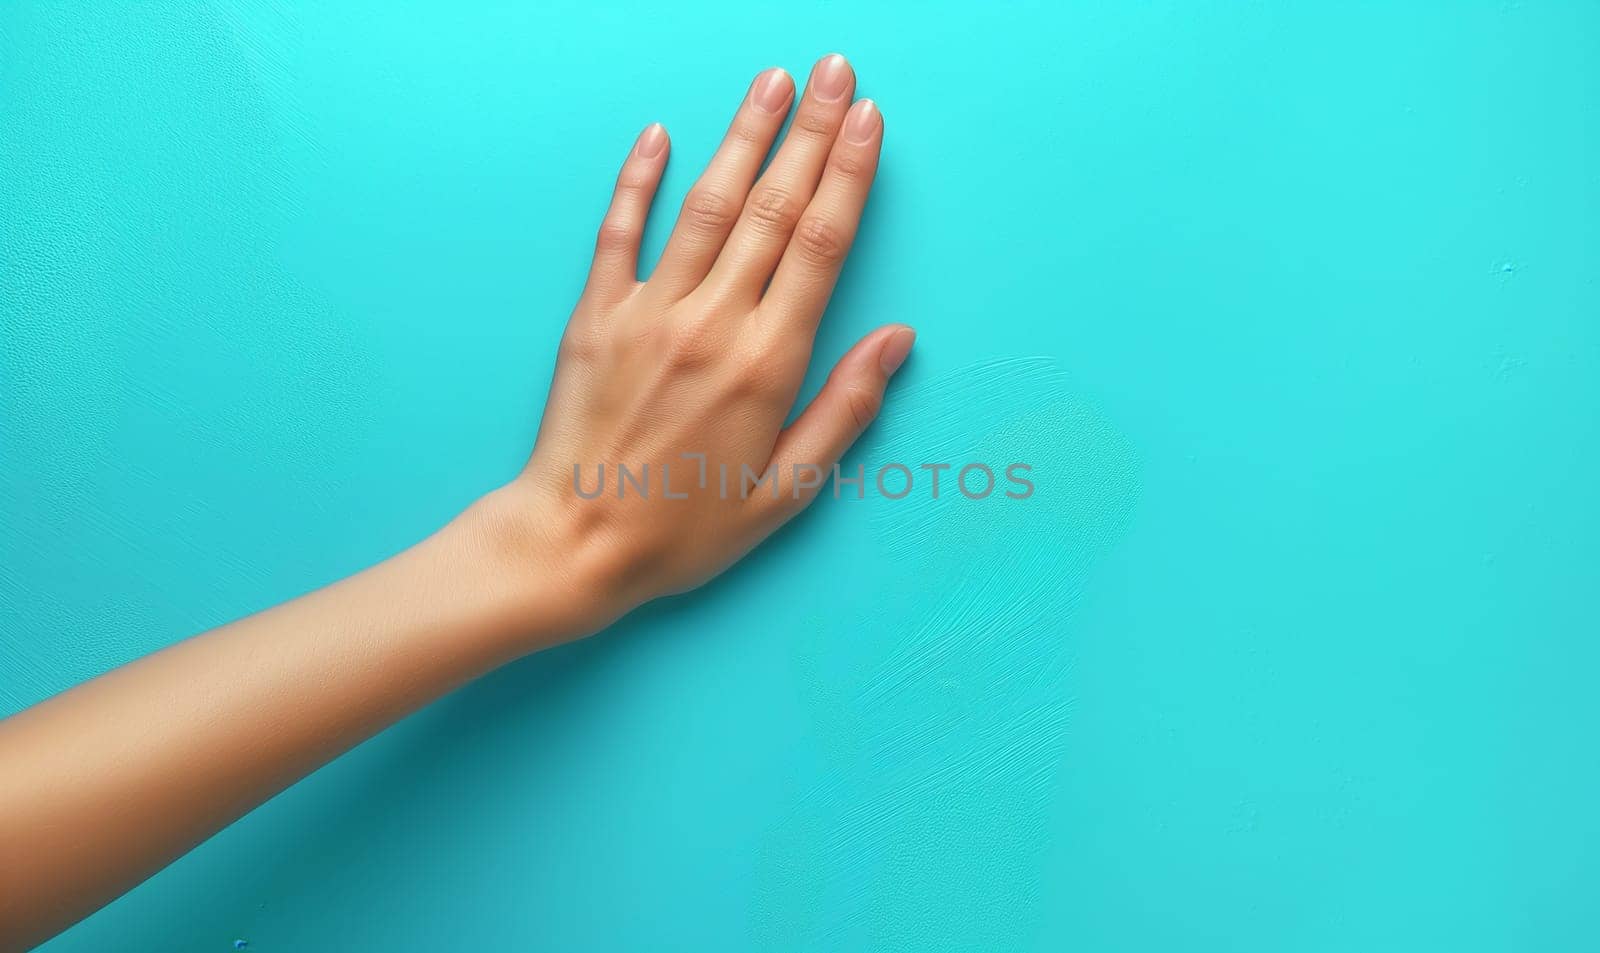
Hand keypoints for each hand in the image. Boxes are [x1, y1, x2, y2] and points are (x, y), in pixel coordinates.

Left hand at [482, 54, 911, 637]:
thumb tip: (897, 340)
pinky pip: (619, 233)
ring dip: (743, 136)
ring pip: (706, 205)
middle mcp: (710, 323)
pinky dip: (638, 180)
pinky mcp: (595, 316)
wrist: (573, 544)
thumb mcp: (786, 492)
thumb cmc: (684, 529)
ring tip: (774, 81)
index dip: (849, 175)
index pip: (820, 246)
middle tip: (838, 73)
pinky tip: (659, 135)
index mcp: (766, 364)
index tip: (870, 120)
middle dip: (811, 133)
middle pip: (772, 208)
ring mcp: (648, 312)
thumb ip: (845, 410)